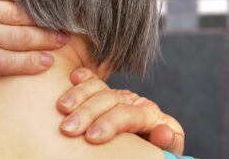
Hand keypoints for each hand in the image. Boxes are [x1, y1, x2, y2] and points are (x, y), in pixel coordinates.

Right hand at [56, 68, 184, 154]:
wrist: (144, 149)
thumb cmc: (150, 152)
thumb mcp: (160, 152)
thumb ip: (167, 143)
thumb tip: (164, 133)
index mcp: (150, 115)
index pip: (129, 114)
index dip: (110, 123)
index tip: (92, 137)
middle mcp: (133, 101)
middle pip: (110, 99)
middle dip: (87, 112)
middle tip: (68, 128)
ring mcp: (117, 96)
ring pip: (98, 88)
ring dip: (78, 96)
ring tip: (61, 108)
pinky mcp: (103, 94)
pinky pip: (92, 80)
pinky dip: (82, 78)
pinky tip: (72, 77)